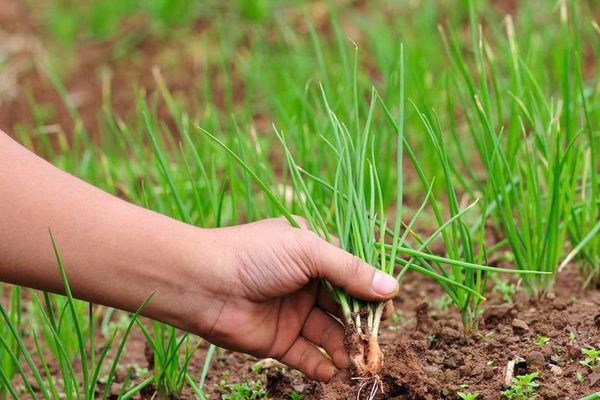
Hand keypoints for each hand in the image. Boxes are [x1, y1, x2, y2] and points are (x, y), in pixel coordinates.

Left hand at [189, 217, 397, 380]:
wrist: (203, 283)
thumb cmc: (257, 256)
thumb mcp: (308, 251)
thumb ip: (350, 271)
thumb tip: (392, 288)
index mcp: (312, 253)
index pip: (352, 273)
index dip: (371, 292)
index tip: (389, 310)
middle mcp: (305, 282)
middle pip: (343, 307)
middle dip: (361, 326)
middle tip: (375, 344)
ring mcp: (292, 312)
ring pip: (328, 334)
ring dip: (344, 348)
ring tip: (356, 361)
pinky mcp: (278, 341)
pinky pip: (306, 356)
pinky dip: (321, 365)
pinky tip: (332, 372)